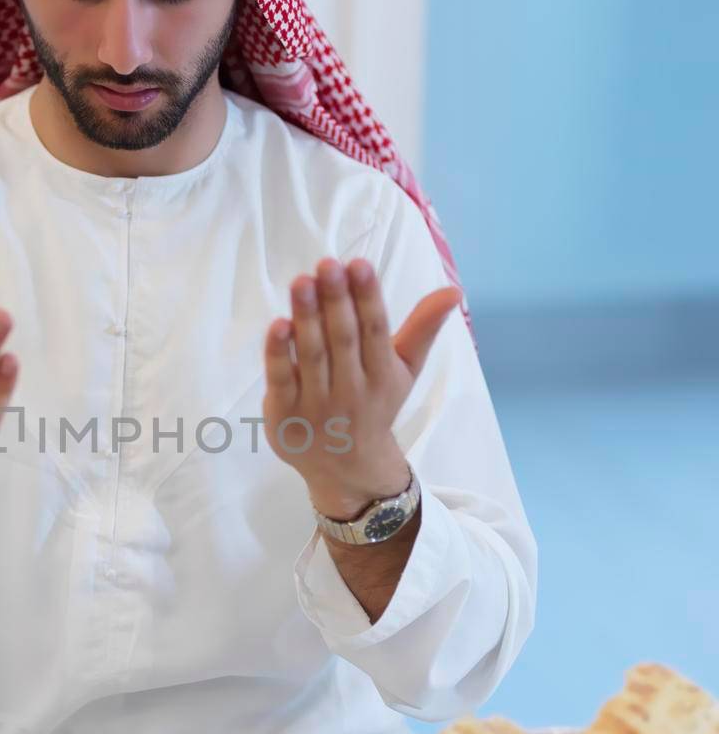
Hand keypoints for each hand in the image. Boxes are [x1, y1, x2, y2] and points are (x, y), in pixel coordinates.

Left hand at [262, 258, 460, 519]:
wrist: (347, 469)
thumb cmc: (374, 405)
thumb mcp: (403, 370)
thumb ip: (423, 328)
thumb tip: (454, 291)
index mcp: (382, 375)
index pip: (375, 332)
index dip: (368, 298)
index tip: (359, 265)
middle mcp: (352, 391)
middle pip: (343, 340)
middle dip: (337, 301)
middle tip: (327, 264)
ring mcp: (316, 404)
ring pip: (312, 356)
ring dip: (307, 318)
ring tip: (303, 282)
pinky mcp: (284, 414)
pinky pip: (281, 380)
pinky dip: (278, 354)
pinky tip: (278, 324)